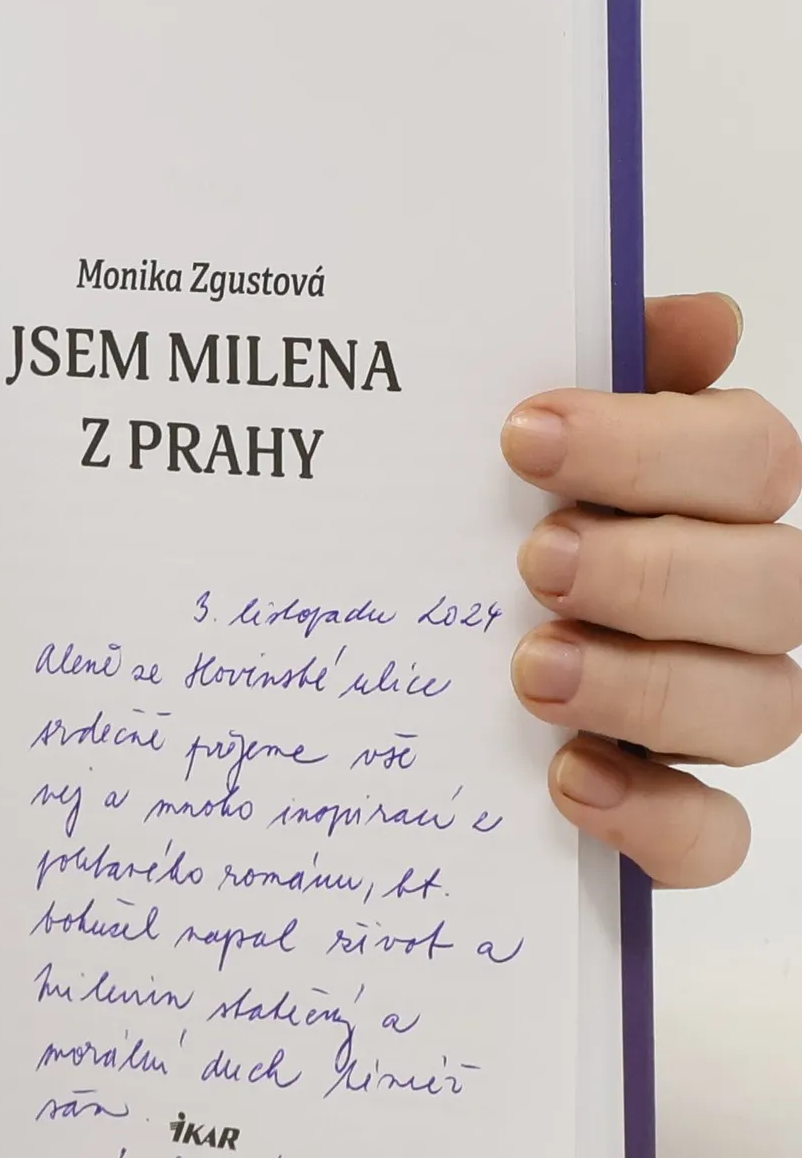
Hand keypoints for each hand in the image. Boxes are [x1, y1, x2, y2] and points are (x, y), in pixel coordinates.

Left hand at [503, 292, 800, 886]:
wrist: (394, 663)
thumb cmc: (481, 527)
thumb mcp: (519, 445)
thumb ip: (604, 369)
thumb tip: (703, 318)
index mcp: (710, 498)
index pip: (752, 455)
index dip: (651, 444)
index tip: (519, 437)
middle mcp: (736, 604)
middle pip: (776, 584)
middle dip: (655, 570)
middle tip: (536, 561)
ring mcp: (713, 713)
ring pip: (763, 709)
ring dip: (649, 687)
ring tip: (532, 670)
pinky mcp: (670, 815)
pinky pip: (713, 839)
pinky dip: (655, 819)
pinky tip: (571, 781)